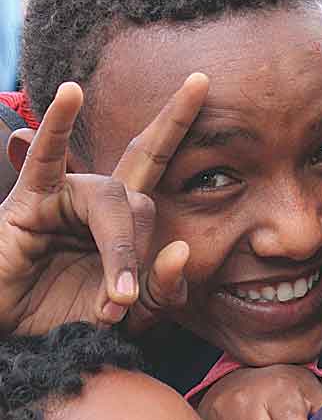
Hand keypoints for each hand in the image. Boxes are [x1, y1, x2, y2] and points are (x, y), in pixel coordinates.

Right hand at [0, 73, 208, 335]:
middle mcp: (92, 200)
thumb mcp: (132, 316)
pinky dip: (58, 127)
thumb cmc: (68, 321)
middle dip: (143, 252)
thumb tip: (180, 250)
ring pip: (109, 199)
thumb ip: (163, 291)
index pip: (154, 163)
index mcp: (120, 218)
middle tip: (127, 302)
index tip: (202, 79)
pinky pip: (46, 160)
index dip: (175, 123)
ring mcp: (60, 198)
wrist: (20, 341)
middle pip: (138, 196)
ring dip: (119, 252)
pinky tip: (70, 94)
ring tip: (115, 300)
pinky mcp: (27, 204)